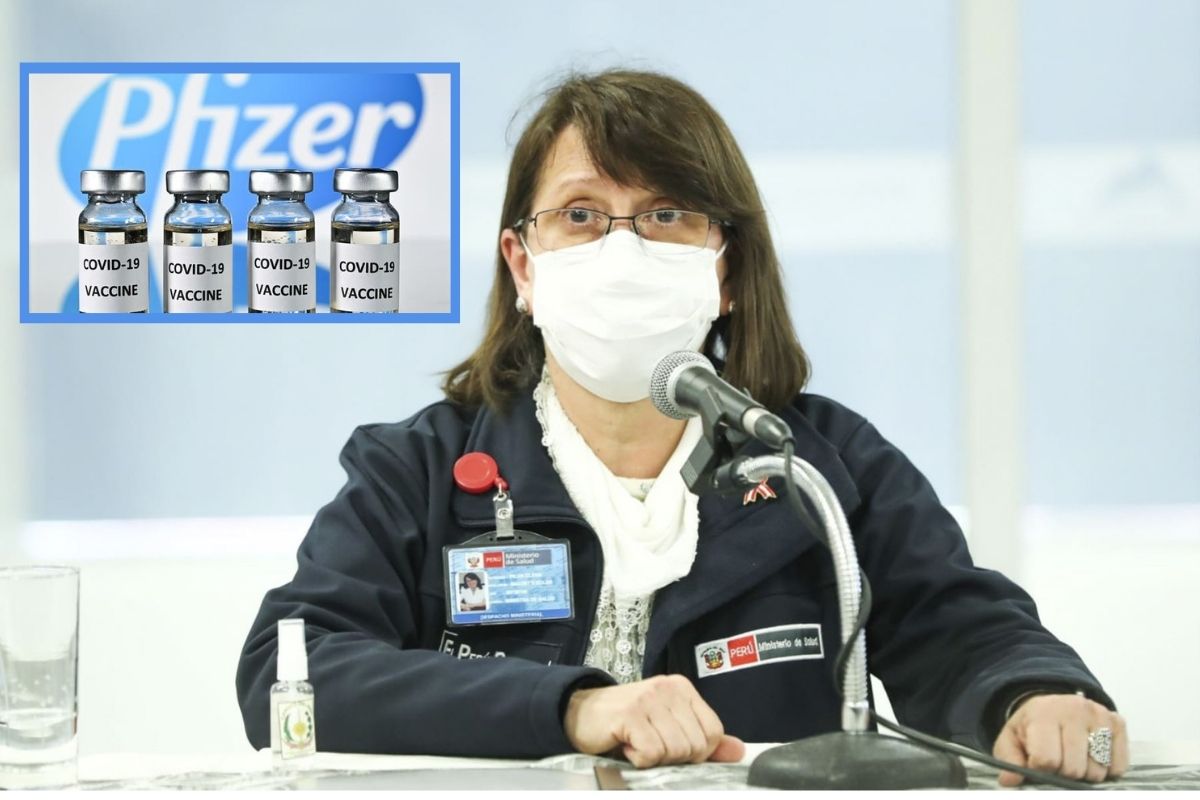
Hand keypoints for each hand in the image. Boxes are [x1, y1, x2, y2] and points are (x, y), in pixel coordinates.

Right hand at [563, 675, 745, 767]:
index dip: (697, 751)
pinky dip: (638, 759)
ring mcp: (648, 699)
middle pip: (695, 745)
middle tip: (649, 743)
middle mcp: (668, 688)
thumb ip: (703, 738)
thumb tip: (737, 750)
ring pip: (675, 751)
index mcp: (682, 689)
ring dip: (653, 757)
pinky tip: (626, 744)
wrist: (580, 712)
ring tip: (637, 741)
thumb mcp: (668, 726)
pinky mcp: (630, 714)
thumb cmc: (626, 722)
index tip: (672, 746)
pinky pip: (651, 754)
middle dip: (673, 756)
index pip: (714, 732)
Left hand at [992, 693, 1128, 784]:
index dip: (1041, 770)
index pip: (1047, 759)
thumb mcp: (1011, 739)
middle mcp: (1075, 710)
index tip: (1038, 764)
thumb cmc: (1031, 727)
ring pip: (1098, 770)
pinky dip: (1106, 771)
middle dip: (1063, 773)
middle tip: (1057, 762)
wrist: (1052, 705)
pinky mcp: (1118, 723)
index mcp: (1044, 713)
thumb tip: (1010, 781)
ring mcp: (1100, 715)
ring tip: (1073, 758)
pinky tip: (1091, 757)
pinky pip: (1118, 767)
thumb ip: (1009, 760)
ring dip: (1085, 774)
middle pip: (1074, 769)